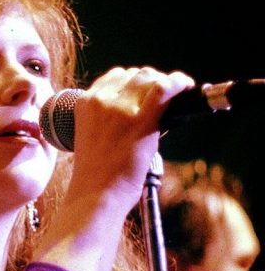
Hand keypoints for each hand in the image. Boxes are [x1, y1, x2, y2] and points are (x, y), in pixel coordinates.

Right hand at [69, 66, 193, 206]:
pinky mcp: (140, 122)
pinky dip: (179, 83)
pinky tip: (186, 87)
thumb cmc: (96, 174)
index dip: (134, 81)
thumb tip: (142, 107)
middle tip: (164, 99)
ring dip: (165, 84)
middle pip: (135, 75)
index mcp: (84, 102)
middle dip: (152, 82)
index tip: (145, 92)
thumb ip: (108, 118)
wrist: (95, 196)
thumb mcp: (91, 136)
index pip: (115, 76)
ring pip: (149, 78)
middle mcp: (101, 101)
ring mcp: (120, 109)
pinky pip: (165, 89)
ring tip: (175, 97)